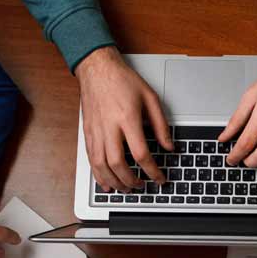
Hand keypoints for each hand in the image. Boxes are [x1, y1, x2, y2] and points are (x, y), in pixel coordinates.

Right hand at [76, 46, 172, 191]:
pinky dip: (98, 175)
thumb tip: (169, 146)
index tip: (160, 178)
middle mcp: (109, 127)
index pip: (141, 153)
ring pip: (101, 166)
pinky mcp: (88, 133)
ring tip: (126, 189)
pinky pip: (91, 159)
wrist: (97, 68)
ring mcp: (96, 131)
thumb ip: (161, 125)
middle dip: (131, 181)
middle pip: (118, 164)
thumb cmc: (122, 81)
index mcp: (127, 118)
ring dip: (114, 182)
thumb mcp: (150, 98)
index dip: (152, 171)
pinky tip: (106, 183)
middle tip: (142, 186)